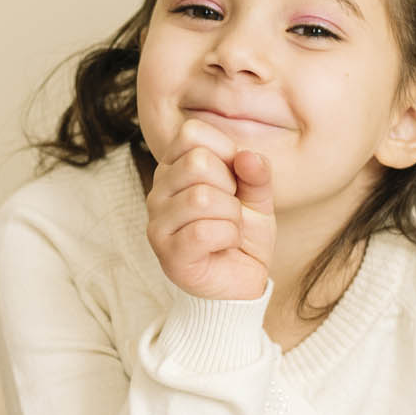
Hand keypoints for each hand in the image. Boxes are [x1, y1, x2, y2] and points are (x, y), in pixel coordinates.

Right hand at [146, 117, 275, 299]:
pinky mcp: (167, 253)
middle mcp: (158, 191)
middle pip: (197, 162)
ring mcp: (158, 222)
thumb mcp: (258, 196)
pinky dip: (228, 237)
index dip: (226, 151)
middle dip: (230, 187)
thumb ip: (257, 173)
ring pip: (201, 197)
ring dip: (232, 216)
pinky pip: (204, 231)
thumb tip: (248, 156)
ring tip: (230, 228)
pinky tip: (225, 245)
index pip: (192, 133)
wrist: (239, 281)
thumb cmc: (241, 233)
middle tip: (232, 209)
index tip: (234, 179)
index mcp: (175, 168)